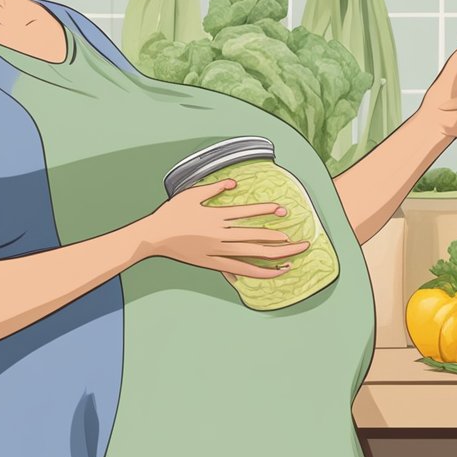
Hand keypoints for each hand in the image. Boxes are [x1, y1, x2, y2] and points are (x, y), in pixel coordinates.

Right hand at [141, 179, 308, 277]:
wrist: (154, 236)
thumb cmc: (171, 214)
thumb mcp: (191, 195)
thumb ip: (215, 189)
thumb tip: (234, 183)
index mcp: (216, 217)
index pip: (248, 213)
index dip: (267, 211)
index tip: (283, 210)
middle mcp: (220, 235)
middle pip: (257, 238)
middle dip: (282, 241)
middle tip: (303, 242)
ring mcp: (217, 252)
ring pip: (252, 256)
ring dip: (275, 258)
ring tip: (293, 258)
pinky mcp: (212, 264)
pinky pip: (239, 270)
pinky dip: (257, 272)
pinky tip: (271, 273)